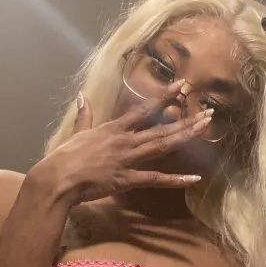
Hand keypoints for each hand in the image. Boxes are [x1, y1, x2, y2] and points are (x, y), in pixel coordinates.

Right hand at [29, 82, 211, 205]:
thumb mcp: (76, 132)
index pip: (143, 109)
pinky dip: (175, 180)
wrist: (58, 178)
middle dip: (185, 119)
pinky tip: (194, 178)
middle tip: (207, 112)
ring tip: (205, 129)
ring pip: (162, 146)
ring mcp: (128, 160)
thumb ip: (84, 114)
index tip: (181, 86)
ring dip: (185, 137)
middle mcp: (125, 141)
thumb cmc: (65, 157)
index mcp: (114, 129)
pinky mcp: (128, 179)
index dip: (164, 97)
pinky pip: (155, 179)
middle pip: (160, 127)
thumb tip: (82, 95)